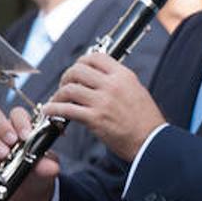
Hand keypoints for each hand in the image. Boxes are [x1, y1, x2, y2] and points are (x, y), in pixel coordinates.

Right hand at [0, 105, 58, 200]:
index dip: (20, 121)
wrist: (29, 189)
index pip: (16, 113)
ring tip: (3, 154)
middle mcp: (2, 131)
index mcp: (20, 127)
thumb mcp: (46, 167)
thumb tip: (51, 167)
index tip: (26, 135)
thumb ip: (47, 165)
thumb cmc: (38, 169)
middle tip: (12, 140)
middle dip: (1, 126)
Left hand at [43, 53, 163, 160]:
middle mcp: (112, 85)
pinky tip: (49, 111)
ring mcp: (103, 102)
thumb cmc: (145, 120)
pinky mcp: (95, 118)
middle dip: (66, 78)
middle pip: (77, 70)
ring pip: (69, 89)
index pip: (95, 57)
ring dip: (58, 94)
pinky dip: (53, 109)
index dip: (81, 61)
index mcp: (124, 76)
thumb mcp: (136, 90)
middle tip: (65, 87)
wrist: (152, 143)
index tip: (76, 70)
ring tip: (57, 100)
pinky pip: (66, 109)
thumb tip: (96, 74)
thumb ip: (117, 80)